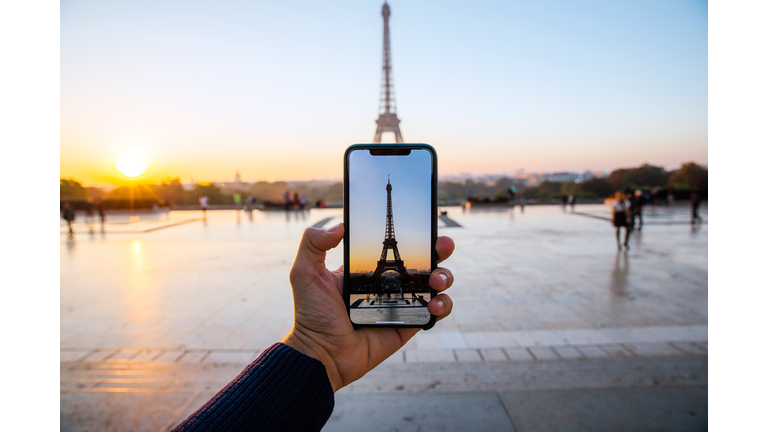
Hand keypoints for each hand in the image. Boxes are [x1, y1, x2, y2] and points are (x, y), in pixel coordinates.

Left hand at [281, 223, 454, 391]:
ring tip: (436, 281)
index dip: (414, 233)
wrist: (322, 354)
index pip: (396, 244)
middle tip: (442, 245)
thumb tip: (340, 225)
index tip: (424, 222)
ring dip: (445, 276)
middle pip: (424, 260)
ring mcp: (402, 304)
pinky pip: (435, 312)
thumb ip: (313, 244)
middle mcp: (389, 284)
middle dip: (439, 249)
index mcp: (369, 268)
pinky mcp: (409, 325)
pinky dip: (442, 305)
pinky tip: (433, 303)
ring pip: (435, 284)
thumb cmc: (312, 316)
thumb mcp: (305, 273)